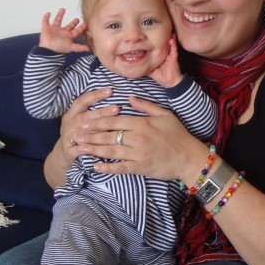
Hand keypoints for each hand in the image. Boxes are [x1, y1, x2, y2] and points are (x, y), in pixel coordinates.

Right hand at [39, 8, 90, 53]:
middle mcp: (62, 32)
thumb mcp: (71, 47)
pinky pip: (46, 22)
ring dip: (60, 15)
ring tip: (63, 9)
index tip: (85, 24)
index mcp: (68, 36)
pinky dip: (46, 17)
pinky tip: (48, 13)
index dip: (81, 28)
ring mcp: (54, 30)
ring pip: (57, 21)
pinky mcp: (46, 28)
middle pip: (69, 26)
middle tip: (77, 18)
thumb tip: (88, 49)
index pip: (76, 31)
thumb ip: (79, 47)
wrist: (48, 49)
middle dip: (73, 23)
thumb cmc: (59, 47)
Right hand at [44, 88, 119, 187]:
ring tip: (113, 127)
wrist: (62, 154)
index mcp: (72, 114)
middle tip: (116, 108)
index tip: (110, 90)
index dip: (96, 95)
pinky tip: (99, 146)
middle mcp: (69, 124)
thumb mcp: (80, 121)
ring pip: (84, 132)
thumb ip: (93, 112)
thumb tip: (112, 99)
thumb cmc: (78, 134)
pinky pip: (79, 149)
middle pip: (86, 117)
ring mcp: (67, 137)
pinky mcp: (69, 151)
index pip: (83, 101)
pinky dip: (87, 148)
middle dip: (101, 112)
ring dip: (98, 129)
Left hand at [80, 96, 208, 181]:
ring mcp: (138, 153)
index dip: (97, 121)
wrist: (189, 157)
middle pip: (108, 135)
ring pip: (111, 150)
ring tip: (79, 148)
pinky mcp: (140, 167)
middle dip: (90, 134)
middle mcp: (137, 137)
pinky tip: (95, 166)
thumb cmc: (178, 135)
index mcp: (142, 123)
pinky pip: (120, 167)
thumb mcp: (165, 114)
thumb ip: (145, 105)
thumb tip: (129, 96)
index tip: (84, 120)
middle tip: (75, 134)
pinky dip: (107, 167)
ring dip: (93, 149)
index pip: (114, 120)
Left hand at [149, 34, 183, 87]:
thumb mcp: (150, 71)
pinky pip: (174, 50)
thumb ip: (144, 66)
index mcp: (159, 57)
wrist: (170, 82)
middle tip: (159, 29)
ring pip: (168, 45)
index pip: (155, 48)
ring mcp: (169, 55)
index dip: (153, 42)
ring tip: (167, 31)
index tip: (149, 35)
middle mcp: (164, 54)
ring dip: (168, 38)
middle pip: (162, 45)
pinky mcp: (174, 57)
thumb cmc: (161, 76)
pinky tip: (171, 40)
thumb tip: (134, 63)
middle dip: (162, 38)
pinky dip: (173, 45)